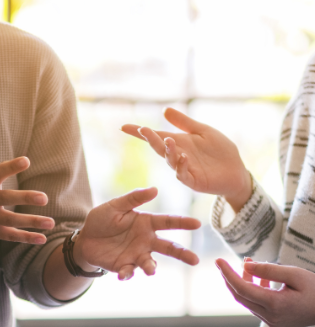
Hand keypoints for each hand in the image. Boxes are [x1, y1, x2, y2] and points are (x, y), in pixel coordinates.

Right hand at [0, 156, 54, 245]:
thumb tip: (16, 164)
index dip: (11, 166)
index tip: (26, 161)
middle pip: (5, 198)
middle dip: (24, 197)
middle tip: (44, 198)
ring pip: (11, 220)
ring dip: (32, 221)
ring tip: (51, 222)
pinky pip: (10, 235)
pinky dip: (26, 237)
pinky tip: (42, 238)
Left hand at [74, 187, 200, 280]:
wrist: (85, 239)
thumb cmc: (102, 219)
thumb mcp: (115, 206)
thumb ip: (134, 198)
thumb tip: (155, 189)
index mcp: (147, 223)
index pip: (168, 222)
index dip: (183, 222)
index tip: (197, 224)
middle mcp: (146, 240)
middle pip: (168, 247)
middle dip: (182, 253)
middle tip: (195, 260)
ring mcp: (137, 255)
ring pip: (150, 263)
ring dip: (151, 267)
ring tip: (151, 271)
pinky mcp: (125, 266)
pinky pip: (129, 271)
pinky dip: (127, 274)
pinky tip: (122, 275)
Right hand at [122, 108, 252, 212]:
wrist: (236, 171)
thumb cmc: (220, 151)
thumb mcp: (203, 131)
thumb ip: (184, 123)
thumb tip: (165, 110)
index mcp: (178, 143)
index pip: (156, 137)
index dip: (139, 133)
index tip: (124, 127)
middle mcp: (177, 156)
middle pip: (159, 148)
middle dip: (150, 139)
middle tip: (143, 130)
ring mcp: (184, 170)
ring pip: (170, 161)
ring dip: (167, 151)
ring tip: (168, 140)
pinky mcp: (194, 181)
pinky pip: (184, 175)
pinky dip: (182, 166)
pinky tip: (184, 157)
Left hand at [216, 257, 314, 326]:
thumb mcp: (295, 274)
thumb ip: (269, 270)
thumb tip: (245, 265)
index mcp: (275, 304)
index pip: (242, 288)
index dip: (227, 274)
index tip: (218, 261)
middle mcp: (269, 316)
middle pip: (240, 295)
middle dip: (230, 278)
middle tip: (223, 262)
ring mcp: (271, 321)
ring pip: (247, 300)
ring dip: (243, 281)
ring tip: (248, 263)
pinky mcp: (273, 320)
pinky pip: (255, 304)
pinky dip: (252, 289)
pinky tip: (258, 277)